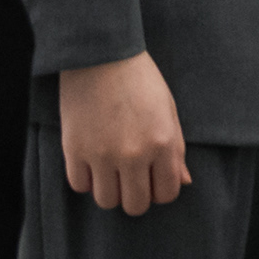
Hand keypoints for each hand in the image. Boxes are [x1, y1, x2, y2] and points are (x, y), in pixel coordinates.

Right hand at [59, 52, 189, 215]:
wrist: (101, 53)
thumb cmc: (139, 78)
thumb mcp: (168, 109)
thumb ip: (176, 150)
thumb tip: (183, 182)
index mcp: (163, 143)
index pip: (167, 194)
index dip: (160, 191)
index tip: (152, 179)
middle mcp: (134, 154)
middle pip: (135, 205)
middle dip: (135, 195)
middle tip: (130, 177)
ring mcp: (102, 154)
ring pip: (106, 201)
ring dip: (109, 190)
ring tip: (109, 170)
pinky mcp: (74, 149)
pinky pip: (79, 185)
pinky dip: (86, 179)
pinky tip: (91, 162)